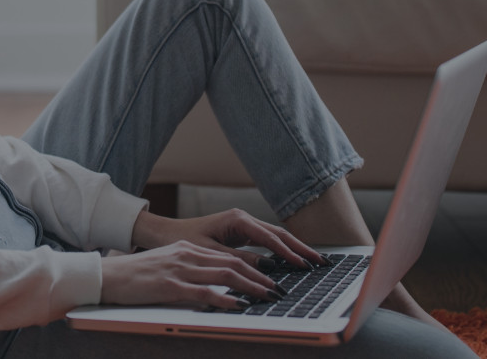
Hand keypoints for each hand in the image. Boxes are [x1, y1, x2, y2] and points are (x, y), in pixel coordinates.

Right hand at [99, 241, 283, 308]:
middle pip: (232, 263)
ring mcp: (179, 269)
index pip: (228, 256)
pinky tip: (239, 305)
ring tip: (268, 297)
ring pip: (224, 275)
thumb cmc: (135, 275)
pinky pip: (204, 292)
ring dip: (251, 287)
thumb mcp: (167, 265)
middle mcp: (187, 255)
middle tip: (278, 289)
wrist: (107, 276)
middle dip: (260, 277)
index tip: (270, 278)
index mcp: (187, 249)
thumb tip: (215, 284)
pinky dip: (225, 298)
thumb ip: (190, 270)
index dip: (253, 267)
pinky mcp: (170, 286)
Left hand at [131, 208, 328, 269]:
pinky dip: (281, 251)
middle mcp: (243, 219)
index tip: (304, 265)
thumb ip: (239, 260)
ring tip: (314, 262)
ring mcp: (243, 225)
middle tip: (321, 262)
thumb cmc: (183, 241)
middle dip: (301, 248)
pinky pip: (267, 242)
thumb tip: (268, 268)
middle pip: (279, 234)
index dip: (289, 253)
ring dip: (294, 249)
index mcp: (237, 220)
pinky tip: (293, 260)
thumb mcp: (211, 253)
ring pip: (275, 237)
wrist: (165, 233)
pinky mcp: (241, 233)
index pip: (270, 238)